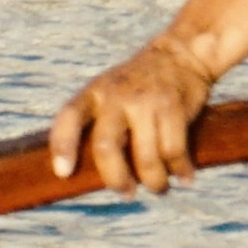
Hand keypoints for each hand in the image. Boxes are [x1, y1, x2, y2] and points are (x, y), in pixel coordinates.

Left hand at [48, 41, 218, 196]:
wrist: (179, 54)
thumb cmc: (137, 85)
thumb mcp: (109, 91)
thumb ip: (99, 123)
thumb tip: (89, 174)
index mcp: (94, 93)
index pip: (69, 117)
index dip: (63, 146)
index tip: (63, 173)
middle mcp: (116, 96)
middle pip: (106, 147)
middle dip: (116, 179)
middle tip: (126, 193)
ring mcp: (145, 101)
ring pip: (145, 157)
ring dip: (154, 181)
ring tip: (159, 188)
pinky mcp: (173, 107)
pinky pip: (173, 151)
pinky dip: (180, 170)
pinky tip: (184, 177)